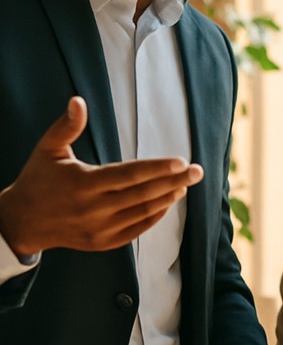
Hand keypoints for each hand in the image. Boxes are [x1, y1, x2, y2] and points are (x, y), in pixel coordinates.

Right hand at [0, 97, 202, 256]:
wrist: (21, 222)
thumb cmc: (38, 180)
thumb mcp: (48, 150)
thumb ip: (66, 126)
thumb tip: (78, 100)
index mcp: (83, 183)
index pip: (129, 175)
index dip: (157, 168)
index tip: (182, 161)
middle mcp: (93, 209)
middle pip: (143, 194)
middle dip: (174, 181)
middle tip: (198, 171)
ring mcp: (99, 229)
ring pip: (143, 213)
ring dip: (168, 198)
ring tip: (186, 184)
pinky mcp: (103, 243)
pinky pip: (137, 229)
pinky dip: (155, 216)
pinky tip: (169, 202)